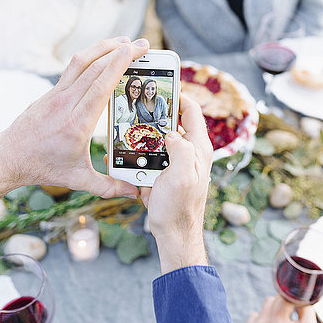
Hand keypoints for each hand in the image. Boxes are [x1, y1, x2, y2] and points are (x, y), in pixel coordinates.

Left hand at [0, 37, 148, 200]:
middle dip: (121, 51)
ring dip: (103, 47)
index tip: (136, 51)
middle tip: (142, 44)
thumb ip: (108, 186)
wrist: (8, 157)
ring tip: (124, 41)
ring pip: (81, 61)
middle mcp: (66, 103)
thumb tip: (135, 193)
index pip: (101, 85)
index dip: (119, 64)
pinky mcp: (51, 92)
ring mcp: (56, 94)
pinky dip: (91, 57)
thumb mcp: (78, 180)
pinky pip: (73, 68)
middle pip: (95, 67)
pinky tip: (103, 56)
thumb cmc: (43, 167)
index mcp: (77, 123)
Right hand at [140, 94, 212, 273]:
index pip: (192, 112)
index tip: (162, 86)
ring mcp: (176, 163)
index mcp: (198, 149)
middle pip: (173, 122)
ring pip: (158, 138)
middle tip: (138, 103)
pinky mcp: (164, 173)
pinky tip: (124, 152)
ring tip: (128, 125)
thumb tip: (171, 132)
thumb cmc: (180, 209)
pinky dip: (138, 152)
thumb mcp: (183, 176)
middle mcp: (189, 152)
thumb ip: (181, 149)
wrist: (173, 236)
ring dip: (144, 133)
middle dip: (156, 112)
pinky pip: (150, 156)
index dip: (179, 96)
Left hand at [243, 295, 317, 322]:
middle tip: (289, 319)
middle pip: (271, 300)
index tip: (294, 302)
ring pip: (262, 308)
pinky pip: (253, 317)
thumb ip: (305, 308)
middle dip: (281, 306)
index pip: (282, 296)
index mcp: (278, 322)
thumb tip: (298, 292)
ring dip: (271, 313)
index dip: (290, 297)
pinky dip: (261, 322)